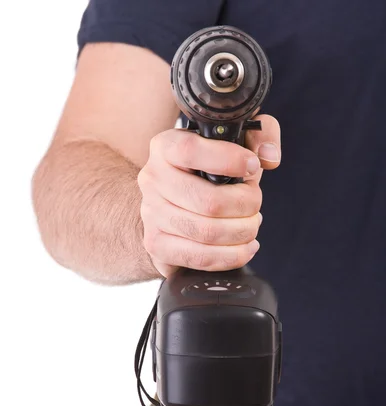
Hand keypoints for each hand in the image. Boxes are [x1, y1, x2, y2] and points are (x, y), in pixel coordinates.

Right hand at [138, 115, 280, 277]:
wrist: (173, 203)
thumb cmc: (208, 171)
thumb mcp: (234, 141)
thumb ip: (260, 134)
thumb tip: (269, 156)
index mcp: (166, 147)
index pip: (190, 151)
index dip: (229, 160)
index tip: (252, 166)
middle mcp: (153, 179)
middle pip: (208, 202)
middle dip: (245, 205)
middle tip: (255, 203)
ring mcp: (151, 215)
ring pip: (207, 233)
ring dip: (242, 232)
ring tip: (251, 224)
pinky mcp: (157, 245)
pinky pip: (201, 257)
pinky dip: (232, 256)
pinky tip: (246, 247)